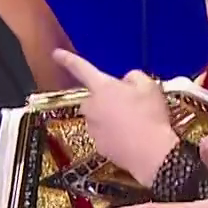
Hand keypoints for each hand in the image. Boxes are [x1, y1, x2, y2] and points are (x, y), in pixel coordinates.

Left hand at [50, 48, 178, 185]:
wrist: (150, 153)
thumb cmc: (150, 115)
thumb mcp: (149, 86)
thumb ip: (134, 77)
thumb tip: (127, 81)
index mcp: (102, 87)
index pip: (81, 68)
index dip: (68, 59)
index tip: (56, 54)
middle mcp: (91, 106)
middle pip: (95, 98)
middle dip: (107, 99)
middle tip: (130, 104)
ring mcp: (93, 128)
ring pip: (99, 117)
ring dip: (111, 117)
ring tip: (135, 122)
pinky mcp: (99, 146)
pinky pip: (105, 135)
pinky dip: (115, 135)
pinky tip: (131, 137)